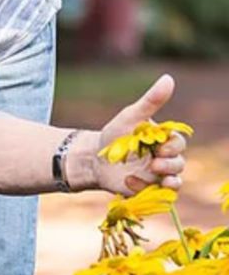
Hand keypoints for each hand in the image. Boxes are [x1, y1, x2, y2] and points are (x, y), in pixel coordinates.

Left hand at [84, 75, 186, 194]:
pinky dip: (147, 190)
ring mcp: (158, 176)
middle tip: (155, 162)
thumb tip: (169, 79)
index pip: (178, 143)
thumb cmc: (114, 135)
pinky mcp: (149, 190)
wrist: (94, 158)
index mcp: (162, 140)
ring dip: (169, 180)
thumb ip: (151, 101)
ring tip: (156, 175)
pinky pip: (158, 195)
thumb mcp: (131, 116)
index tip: (160, 147)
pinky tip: (130, 182)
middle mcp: (164, 159)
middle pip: (179, 163)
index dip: (173, 146)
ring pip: (175, 181)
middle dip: (171, 164)